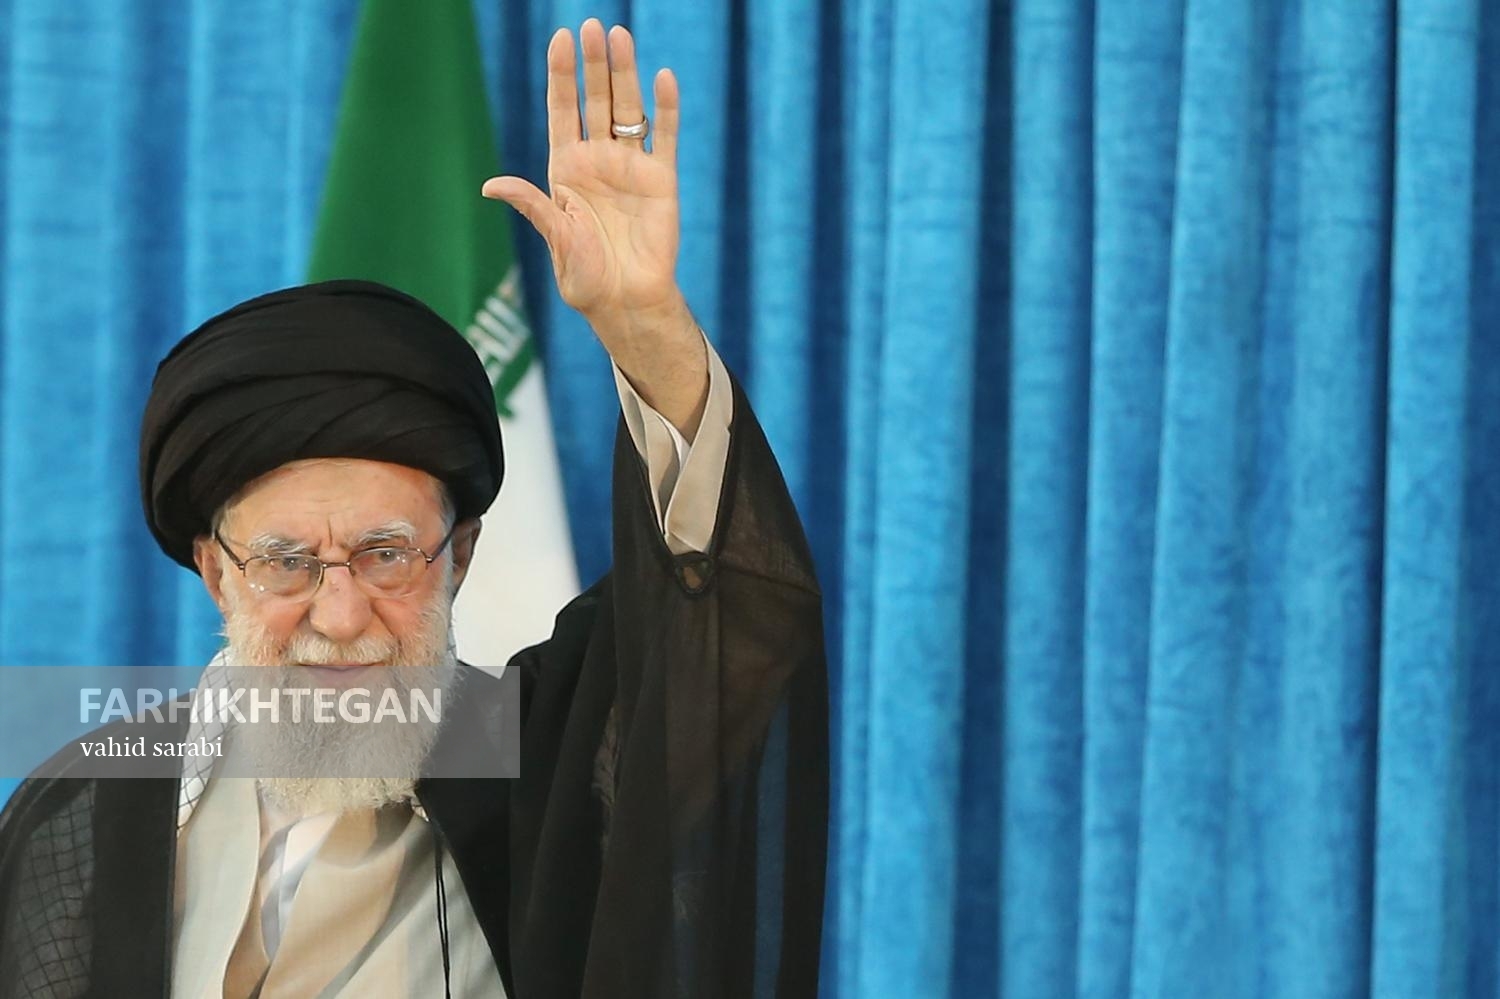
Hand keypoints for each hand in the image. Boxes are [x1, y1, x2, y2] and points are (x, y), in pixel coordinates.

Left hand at [482, 19, 707, 434]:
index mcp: (567, 170)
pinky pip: (665, 137)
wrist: (628, 301)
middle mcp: (598, 161)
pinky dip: (666, 108)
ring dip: (625, 73)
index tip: (560, 38)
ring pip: (628, 109)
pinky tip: (663, 77)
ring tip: (620, 36)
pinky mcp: (662, 181)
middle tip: (593, 25)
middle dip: (593, 64)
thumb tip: (493, 185)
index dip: (561, 76)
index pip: (563, 111)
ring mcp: (631, 167)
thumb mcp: (557, 240)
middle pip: (595, 101)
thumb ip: (534, 206)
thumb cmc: (586, 278)